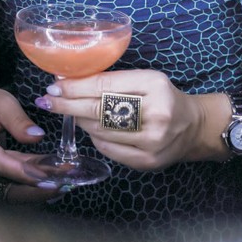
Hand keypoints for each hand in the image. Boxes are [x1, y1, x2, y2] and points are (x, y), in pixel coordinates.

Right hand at [0, 84, 63, 202]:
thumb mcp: (1, 101)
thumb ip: (19, 120)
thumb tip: (38, 136)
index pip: (4, 165)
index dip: (31, 172)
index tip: (55, 174)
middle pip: (8, 184)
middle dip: (39, 187)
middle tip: (65, 183)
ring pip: (9, 191)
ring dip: (35, 190)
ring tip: (61, 184)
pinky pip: (7, 187)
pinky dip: (27, 186)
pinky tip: (47, 183)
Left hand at [37, 70, 204, 170]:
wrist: (193, 127)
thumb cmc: (163, 96)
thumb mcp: (146, 79)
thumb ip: (114, 80)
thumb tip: (71, 80)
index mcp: (154, 85)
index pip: (105, 86)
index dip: (76, 86)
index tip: (55, 84)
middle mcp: (155, 114)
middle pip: (100, 110)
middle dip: (68, 104)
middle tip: (47, 99)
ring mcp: (151, 142)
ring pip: (101, 131)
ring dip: (79, 120)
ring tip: (68, 110)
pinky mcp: (147, 162)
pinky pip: (108, 149)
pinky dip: (95, 137)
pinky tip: (90, 128)